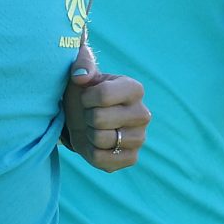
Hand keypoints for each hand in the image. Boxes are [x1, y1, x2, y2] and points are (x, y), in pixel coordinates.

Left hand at [62, 37, 150, 172]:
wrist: (83, 119)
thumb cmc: (84, 93)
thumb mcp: (81, 73)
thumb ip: (81, 64)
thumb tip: (81, 77)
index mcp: (134, 89)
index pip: (103, 95)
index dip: (85, 98)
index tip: (86, 98)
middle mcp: (143, 114)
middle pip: (99, 119)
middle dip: (86, 116)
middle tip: (90, 114)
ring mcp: (140, 138)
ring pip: (100, 139)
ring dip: (88, 134)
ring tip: (93, 128)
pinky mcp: (132, 158)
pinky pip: (102, 160)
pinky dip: (91, 153)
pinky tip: (96, 144)